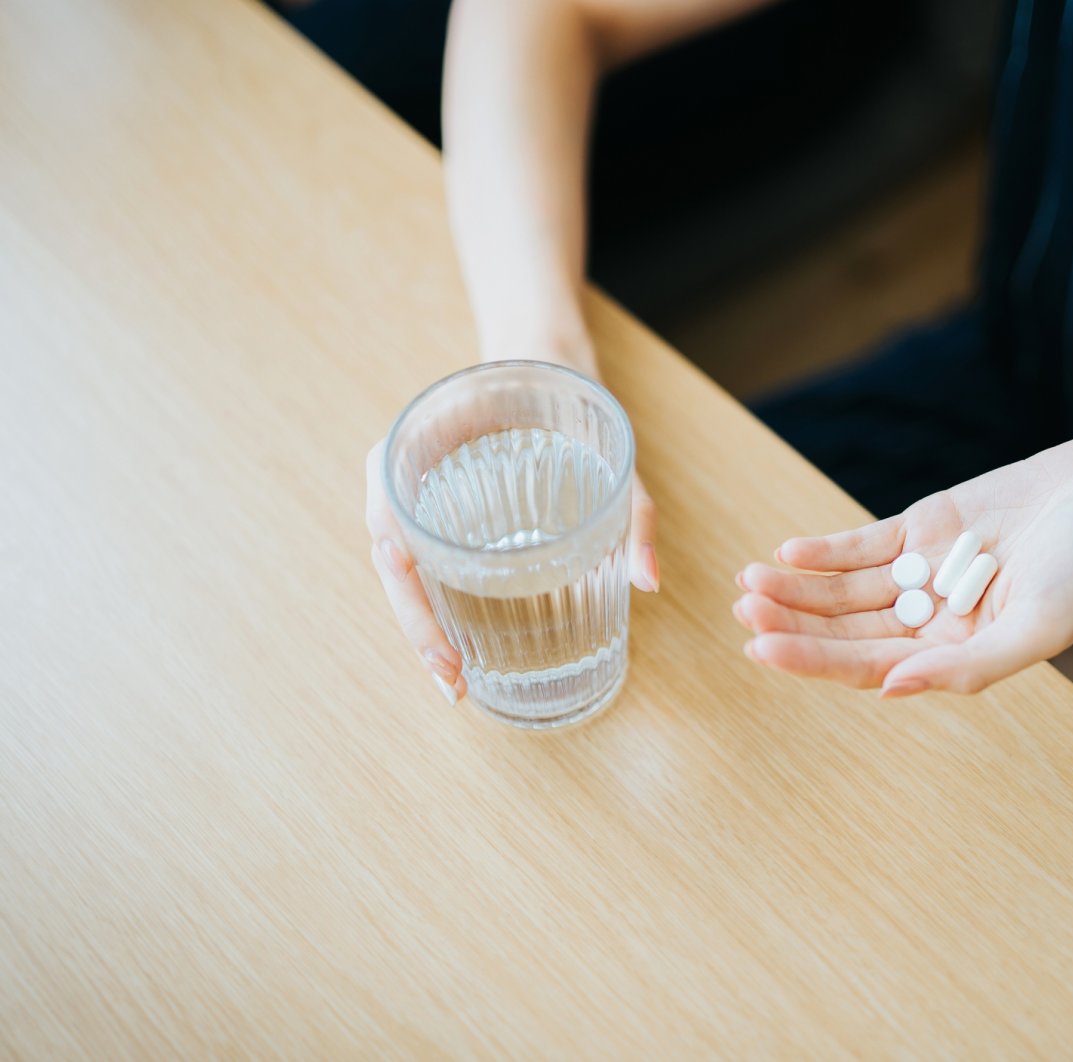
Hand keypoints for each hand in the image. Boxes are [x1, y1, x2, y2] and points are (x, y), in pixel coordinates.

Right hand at [364, 354, 660, 705]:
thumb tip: (649, 583)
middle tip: (456, 686)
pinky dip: (432, 601)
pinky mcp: (433, 504)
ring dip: (420, 625)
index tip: (448, 661)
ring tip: (456, 680)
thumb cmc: (564, 392)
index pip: (391, 542)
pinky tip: (459, 644)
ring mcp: (412, 489)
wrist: (541, 347)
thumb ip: (632, 511)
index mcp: (415, 448)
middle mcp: (400, 471)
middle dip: (418, 634)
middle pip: (392, 569)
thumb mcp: (606, 449)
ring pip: (401, 570)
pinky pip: (421, 556)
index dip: (414, 612)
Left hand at [733, 438, 1072, 696]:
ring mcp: (924, 574)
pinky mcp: (923, 529)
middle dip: (794, 622)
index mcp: (957, 655)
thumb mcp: (1038, 628)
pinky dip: (826, 550)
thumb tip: (889, 691)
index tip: (762, 647)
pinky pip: (863, 546)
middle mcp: (933, 621)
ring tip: (750, 582)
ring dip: (798, 588)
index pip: (868, 667)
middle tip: (744, 611)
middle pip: (847, 629)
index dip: (813, 660)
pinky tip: (788, 552)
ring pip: (846, 590)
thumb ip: (969, 669)